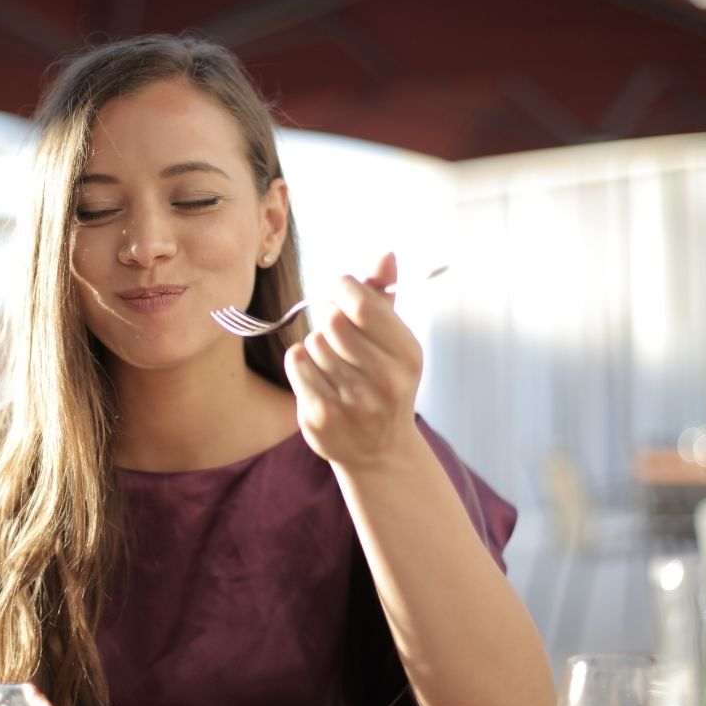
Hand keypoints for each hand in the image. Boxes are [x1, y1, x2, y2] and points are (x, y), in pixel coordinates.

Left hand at [284, 252, 423, 470]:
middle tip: (335, 328)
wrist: (379, 451)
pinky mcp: (321, 416)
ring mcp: (352, 402)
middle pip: (332, 320)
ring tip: (333, 362)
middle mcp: (384, 380)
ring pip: (313, 341)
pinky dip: (302, 362)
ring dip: (317, 344)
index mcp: (408, 354)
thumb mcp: (394, 341)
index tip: (342, 292)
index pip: (362, 304)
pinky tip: (318, 376)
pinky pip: (297, 362)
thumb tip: (385, 254)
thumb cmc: (384, 381)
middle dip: (328, 316)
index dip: (343, 288)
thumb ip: (385, 296)